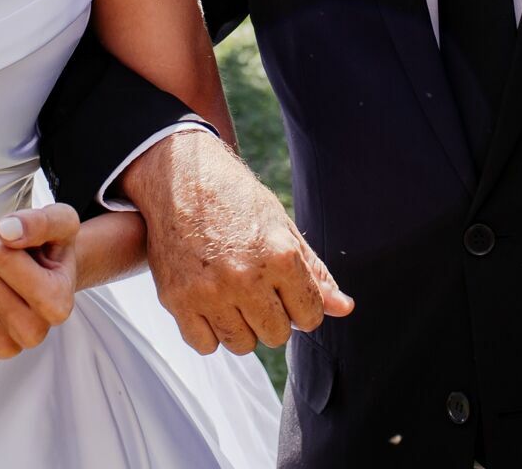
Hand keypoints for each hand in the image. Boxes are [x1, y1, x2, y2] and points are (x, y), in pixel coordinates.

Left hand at [0, 204, 79, 366]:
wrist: (44, 271)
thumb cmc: (50, 248)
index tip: (18, 243)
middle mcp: (36, 332)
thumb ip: (39, 222)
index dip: (2, 241)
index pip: (2, 258)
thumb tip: (8, 232)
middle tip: (3, 256)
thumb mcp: (58, 221)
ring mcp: (10, 347)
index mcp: (58, 302)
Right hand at [121, 131, 352, 355]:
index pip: (309, 316)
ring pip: (241, 345)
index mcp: (279, 256)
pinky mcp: (177, 299)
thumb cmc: (235, 198)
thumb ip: (314, 273)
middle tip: (257, 289)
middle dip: (273, 317)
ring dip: (241, 327)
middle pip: (276, 335)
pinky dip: (209, 332)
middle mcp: (245, 277)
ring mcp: (208, 291)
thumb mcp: (282, 227)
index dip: (302, 306)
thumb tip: (344, 308)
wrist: (180, 176)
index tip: (287, 291)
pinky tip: (209, 304)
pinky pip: (204, 345)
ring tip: (232, 295)